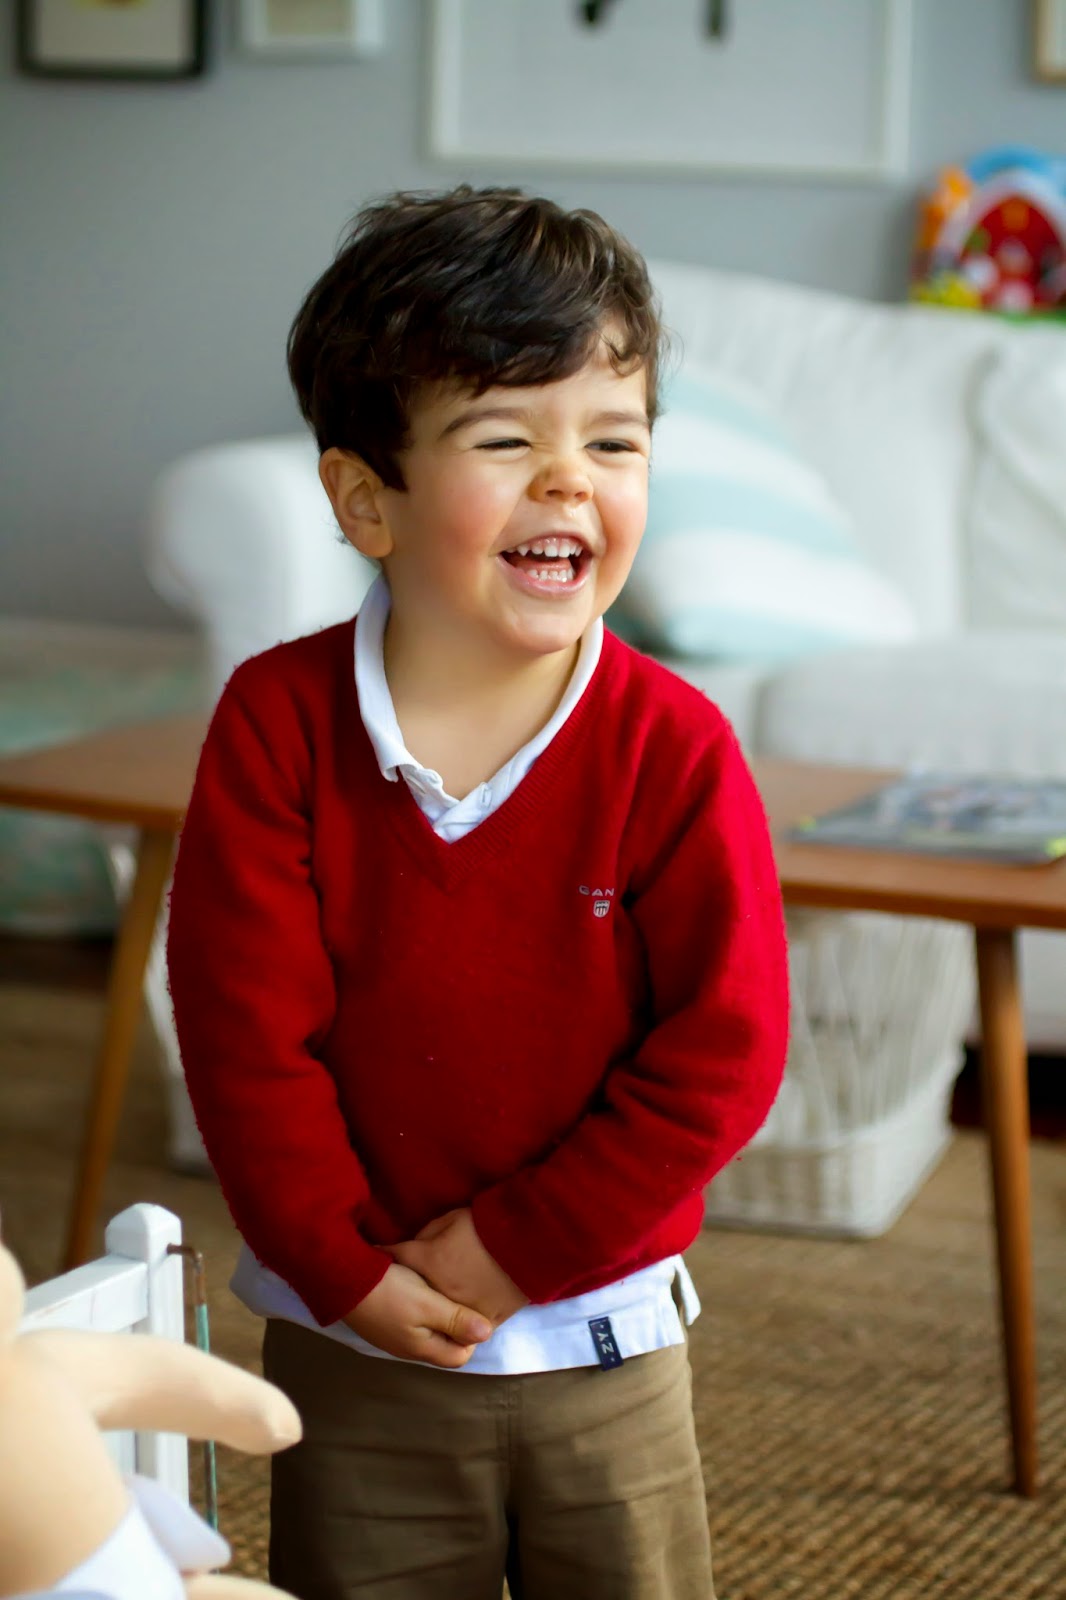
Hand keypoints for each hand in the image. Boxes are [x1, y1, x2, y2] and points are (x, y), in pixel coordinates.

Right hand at [342, 1261, 492, 1368]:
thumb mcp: (426, 1304)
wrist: (340, 1278)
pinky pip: (414, 1318)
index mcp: (421, 1347)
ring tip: (444, 1287)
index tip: (472, 1307)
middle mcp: (408, 1346)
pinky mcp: (385, 1318)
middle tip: (462, 1294)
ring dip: (440, 1311)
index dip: (471, 1334)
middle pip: (445, 1343)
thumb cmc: (387, 1291)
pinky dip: (423, 1304)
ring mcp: (394, 1333)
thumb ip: (456, 1319)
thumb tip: (488, 1334)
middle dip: (457, 1322)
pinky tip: (422, 1284)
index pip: (461, 1355)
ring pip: (430, 1329)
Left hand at [389, 1208, 528, 1327]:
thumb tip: (413, 1248)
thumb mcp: (452, 1219)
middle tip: (396, 1286)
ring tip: (425, 1309)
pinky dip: (461, 1325)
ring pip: (437, 1321)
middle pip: (412, 1296)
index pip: (394, 1256)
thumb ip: (426, 1236)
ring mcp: (462, 1311)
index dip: (382, 1252)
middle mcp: (439, 1292)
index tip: (374, 1252)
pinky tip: (458, 1320)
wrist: (531, 1244)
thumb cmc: (489, 1226)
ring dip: (430, 1314)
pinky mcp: (486, 1322)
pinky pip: (467, 1331)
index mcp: (429, 1262)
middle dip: (403, 1289)